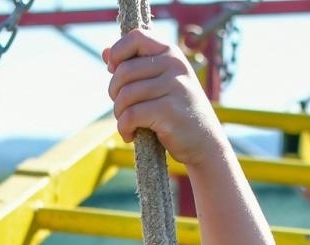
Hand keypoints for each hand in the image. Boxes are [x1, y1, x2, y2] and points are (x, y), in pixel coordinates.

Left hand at [103, 29, 227, 169]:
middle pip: (123, 71)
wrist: (205, 143)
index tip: (114, 72)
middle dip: (114, 93)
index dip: (117, 54)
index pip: (134, 38)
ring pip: (125, 95)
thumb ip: (135, 67)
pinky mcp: (169, 111)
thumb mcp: (160, 84)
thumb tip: (104, 53)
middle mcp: (174, 65)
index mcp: (171, 53)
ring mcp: (174, 87)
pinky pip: (131, 115)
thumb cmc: (177, 113)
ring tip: (128, 124)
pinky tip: (130, 135)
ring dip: (119, 114)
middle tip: (123, 109)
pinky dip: (124, 128)